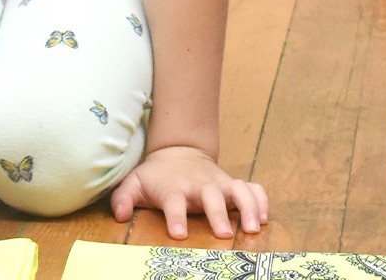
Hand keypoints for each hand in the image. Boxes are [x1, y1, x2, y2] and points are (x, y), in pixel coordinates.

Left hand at [110, 145, 268, 239]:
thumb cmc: (155, 176)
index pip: (173, 201)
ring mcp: (219, 183)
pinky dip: (261, 200)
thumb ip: (124, 198)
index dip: (175, 216)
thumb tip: (119, 215)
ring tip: (254, 228)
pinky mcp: (233, 184)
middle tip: (223, 233)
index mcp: (174, 188)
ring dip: (248, 206)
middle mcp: (199, 185)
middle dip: (217, 212)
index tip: (178, 233)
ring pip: (238, 189)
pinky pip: (253, 188)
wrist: (178, 152)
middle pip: (211, 195)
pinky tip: (265, 217)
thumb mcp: (135, 183)